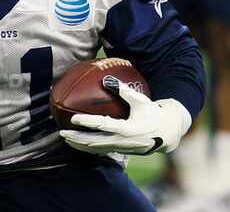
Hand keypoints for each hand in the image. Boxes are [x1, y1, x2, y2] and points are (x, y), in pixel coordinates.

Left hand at [60, 75, 190, 155]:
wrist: (167, 134)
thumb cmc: (152, 114)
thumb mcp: (140, 101)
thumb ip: (123, 90)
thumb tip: (106, 78)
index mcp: (128, 129)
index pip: (103, 126)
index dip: (88, 122)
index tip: (74, 119)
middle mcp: (122, 141)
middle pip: (95, 142)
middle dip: (77, 139)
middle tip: (62, 132)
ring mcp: (121, 148)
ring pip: (96, 149)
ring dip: (79, 145)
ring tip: (65, 139)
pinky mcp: (120, 151)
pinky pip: (100, 150)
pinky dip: (87, 147)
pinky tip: (77, 143)